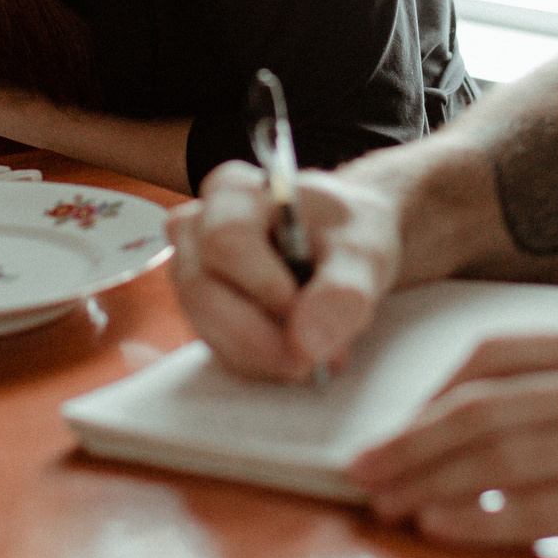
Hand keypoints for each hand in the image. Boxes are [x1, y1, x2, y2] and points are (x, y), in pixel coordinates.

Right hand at [165, 159, 401, 381]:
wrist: (349, 247)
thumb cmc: (348, 232)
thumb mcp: (362, 250)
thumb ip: (342, 290)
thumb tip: (307, 341)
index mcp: (232, 193)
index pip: (225, 239)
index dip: (260, 281)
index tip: (297, 305)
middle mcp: (199, 231)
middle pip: (202, 292)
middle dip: (259, 336)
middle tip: (312, 357)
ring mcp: (195, 275)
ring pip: (207, 329)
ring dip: (265, 355)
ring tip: (321, 355)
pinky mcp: (205, 315)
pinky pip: (220, 351)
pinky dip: (263, 364)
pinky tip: (301, 356)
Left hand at [348, 326, 557, 557]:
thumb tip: (503, 423)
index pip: (490, 356)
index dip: (426, 397)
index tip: (389, 428)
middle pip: (482, 407)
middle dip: (409, 443)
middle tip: (362, 472)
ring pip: (502, 454)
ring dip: (431, 481)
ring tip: (388, 502)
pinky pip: (547, 507)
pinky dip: (485, 518)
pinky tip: (450, 527)